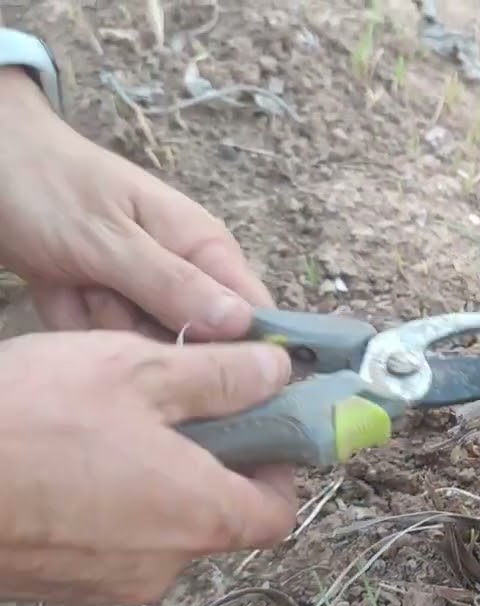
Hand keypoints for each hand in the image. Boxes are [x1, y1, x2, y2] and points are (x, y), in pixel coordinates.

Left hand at [0, 67, 272, 340]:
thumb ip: (173, 284)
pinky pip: (104, 337)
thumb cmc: (49, 187)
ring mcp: (143, 289)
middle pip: (196, 338)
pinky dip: (74, 319)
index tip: (207, 367)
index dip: (244, 347)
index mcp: (204, 247)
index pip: (254, 311)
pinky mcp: (106, 302)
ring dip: (102, 324)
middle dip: (147, 333)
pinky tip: (57, 288)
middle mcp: (184, 272)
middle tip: (105, 296)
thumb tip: (243, 326)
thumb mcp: (109, 238)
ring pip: (144, 342)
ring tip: (75, 282)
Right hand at [0, 331, 296, 605]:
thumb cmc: (26, 420)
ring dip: (151, 478)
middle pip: (218, 516)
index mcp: (199, 515)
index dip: (279, 466)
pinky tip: (65, 455)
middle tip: (176, 405)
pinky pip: (106, 540)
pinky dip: (104, 501)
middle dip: (209, 461)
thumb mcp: (137, 370)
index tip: (260, 423)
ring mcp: (106, 582)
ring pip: (158, 526)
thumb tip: (277, 372)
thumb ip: (220, 375)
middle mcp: (162, 565)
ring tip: (107, 422)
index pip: (278, 512)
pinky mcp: (58, 584)